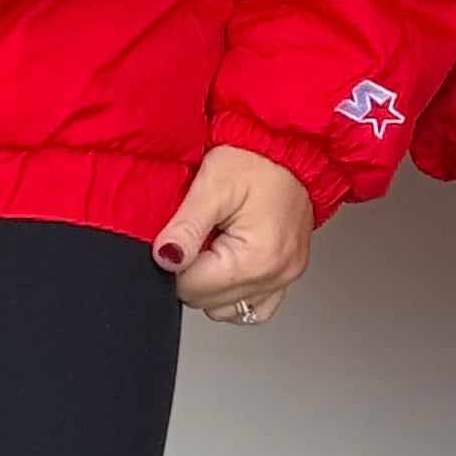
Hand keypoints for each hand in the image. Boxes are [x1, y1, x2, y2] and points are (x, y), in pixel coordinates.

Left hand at [153, 147, 314, 326]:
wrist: (290, 146)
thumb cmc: (256, 158)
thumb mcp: (212, 185)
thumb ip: (185, 228)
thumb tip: (165, 259)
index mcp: (256, 258)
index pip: (192, 289)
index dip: (175, 263)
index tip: (181, 235)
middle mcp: (276, 274)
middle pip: (208, 302)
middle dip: (193, 272)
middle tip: (199, 233)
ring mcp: (286, 277)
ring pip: (228, 310)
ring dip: (212, 285)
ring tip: (214, 245)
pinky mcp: (288, 273)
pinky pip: (254, 307)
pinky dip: (236, 291)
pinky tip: (229, 264)